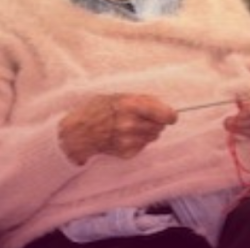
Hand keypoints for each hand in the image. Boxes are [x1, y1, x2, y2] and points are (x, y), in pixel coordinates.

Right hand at [59, 94, 176, 164]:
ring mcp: (128, 140)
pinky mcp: (126, 152)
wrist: (78, 132)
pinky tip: (124, 136)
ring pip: (153, 136)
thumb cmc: (98, 109)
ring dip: (147, 132)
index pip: (165, 114)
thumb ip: (142, 100)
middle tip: (142, 118)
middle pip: (160, 126)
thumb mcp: (119, 96)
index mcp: (131, 105)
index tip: (170, 116)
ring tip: (130, 127)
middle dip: (155, 122)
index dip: (170, 115)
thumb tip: (164, 106)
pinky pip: (143, 146)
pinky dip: (138, 141)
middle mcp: (131, 124)